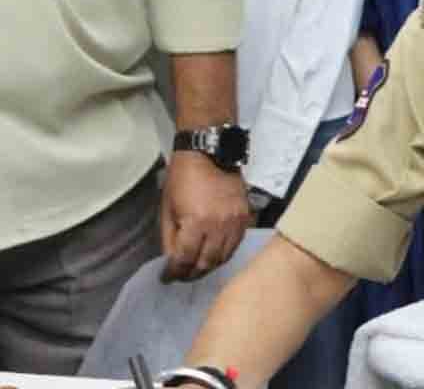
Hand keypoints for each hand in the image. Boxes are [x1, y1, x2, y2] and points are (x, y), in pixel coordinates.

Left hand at [160, 152, 252, 281]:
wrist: (210, 155)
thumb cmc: (182, 179)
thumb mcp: (167, 208)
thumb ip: (169, 237)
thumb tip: (172, 260)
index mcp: (196, 222)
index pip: (185, 259)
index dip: (174, 272)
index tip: (167, 277)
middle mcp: (218, 226)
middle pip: (206, 262)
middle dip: (191, 273)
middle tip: (182, 276)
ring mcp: (235, 222)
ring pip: (224, 257)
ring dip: (209, 266)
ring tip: (198, 268)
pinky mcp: (246, 217)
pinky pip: (236, 244)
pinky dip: (224, 253)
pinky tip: (214, 254)